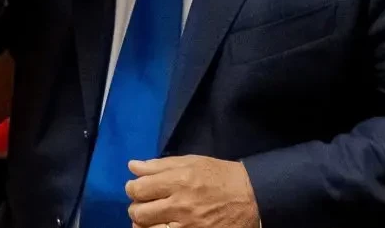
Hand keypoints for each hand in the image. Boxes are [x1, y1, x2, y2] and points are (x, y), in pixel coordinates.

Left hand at [126, 156, 259, 227]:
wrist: (251, 198)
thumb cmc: (220, 176)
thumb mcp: (193, 162)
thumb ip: (160, 165)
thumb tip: (133, 166)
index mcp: (180, 181)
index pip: (139, 189)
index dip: (133, 189)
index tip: (138, 188)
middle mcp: (181, 205)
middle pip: (138, 212)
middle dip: (137, 208)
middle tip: (146, 205)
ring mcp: (187, 226)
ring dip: (144, 225)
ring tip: (153, 219)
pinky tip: (163, 227)